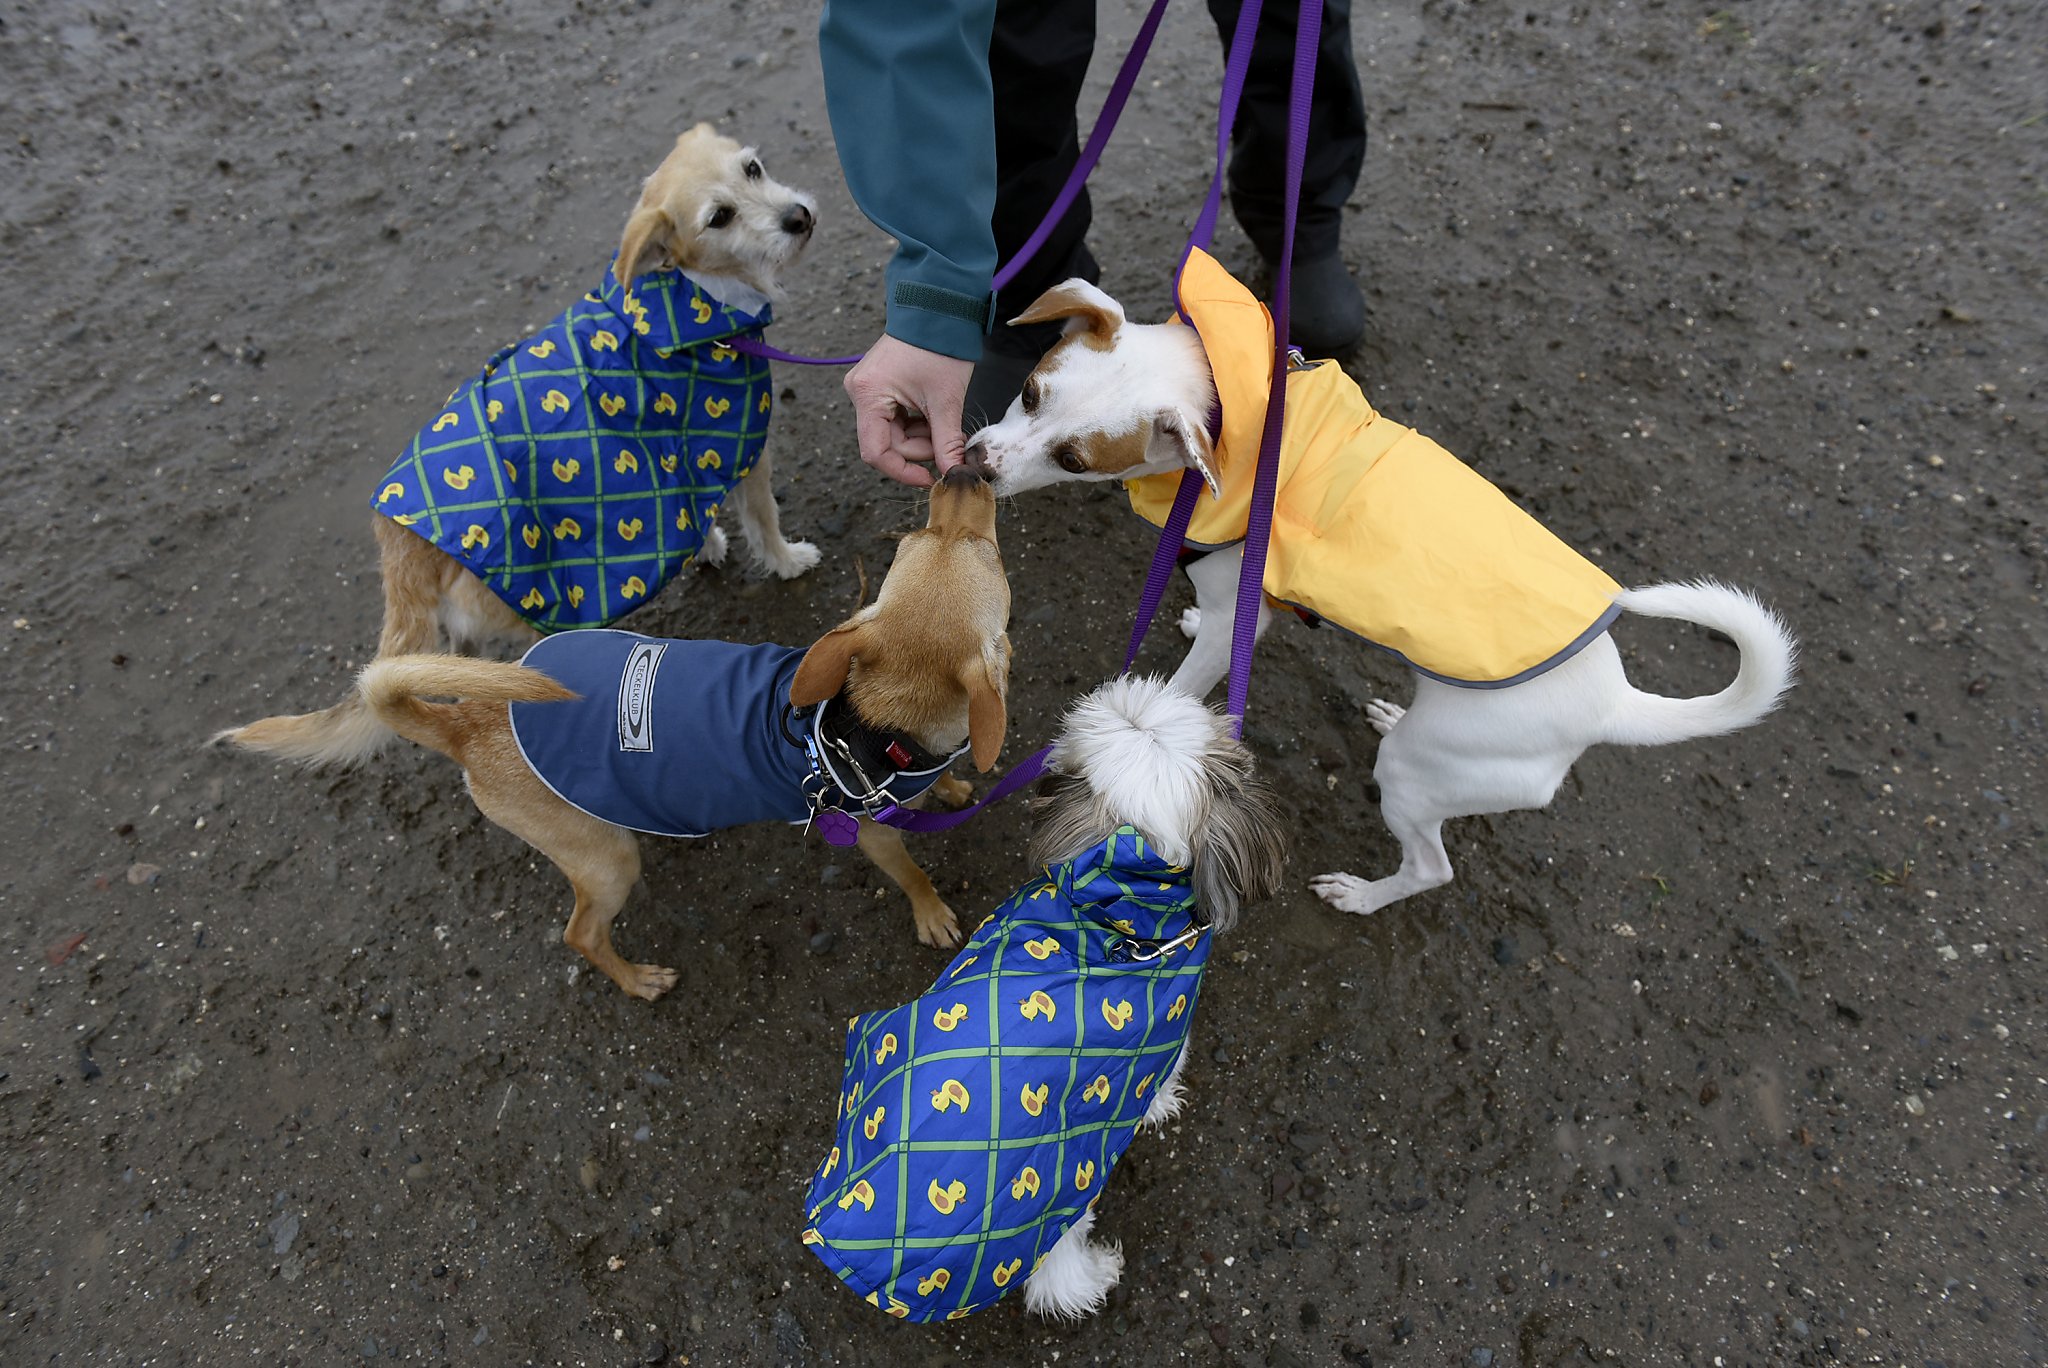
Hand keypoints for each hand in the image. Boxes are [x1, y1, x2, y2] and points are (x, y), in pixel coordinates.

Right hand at [844, 334, 972, 486]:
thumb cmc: (939, 347)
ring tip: (944, 423)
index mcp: (868, 396)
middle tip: (948, 441)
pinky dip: (916, 423)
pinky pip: (894, 418)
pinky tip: (934, 413)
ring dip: (920, 436)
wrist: (938, 308)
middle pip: (885, 443)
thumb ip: (946, 442)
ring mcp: (867, 389)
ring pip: (892, 433)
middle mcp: (859, 393)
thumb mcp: (945, 400)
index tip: (929, 478)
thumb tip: (953, 474)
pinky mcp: (877, 386)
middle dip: (919, 449)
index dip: (903, 471)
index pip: (876, 452)